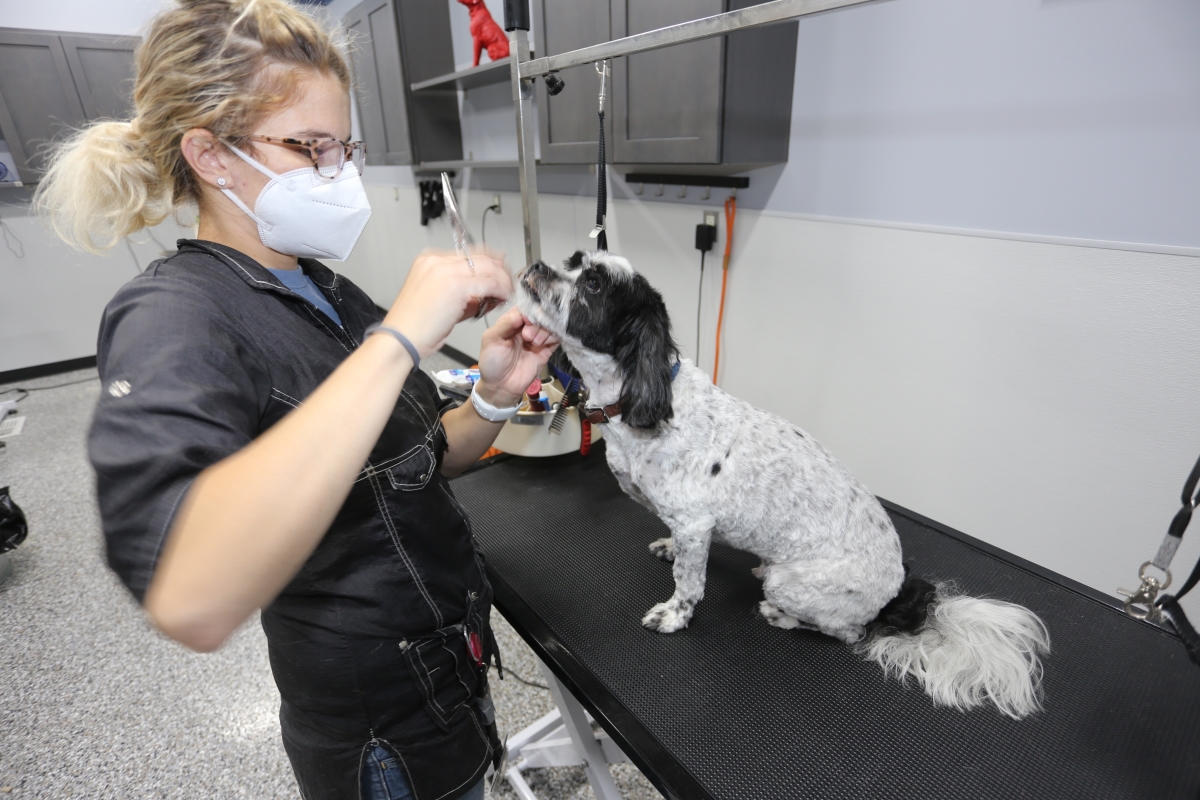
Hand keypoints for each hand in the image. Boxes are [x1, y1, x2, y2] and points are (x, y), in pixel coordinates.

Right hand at [382, 249, 509, 356]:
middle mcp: (436, 261)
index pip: (468, 254)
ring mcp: (445, 270)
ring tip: (506, 294)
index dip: (489, 263)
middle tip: (508, 284)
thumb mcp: (436, 299)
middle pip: (481, 257)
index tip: (500, 272)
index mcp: (428, 260)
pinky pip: (488, 283)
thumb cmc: (414, 327)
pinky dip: (500, 290)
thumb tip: (483, 292)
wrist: (400, 340)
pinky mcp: (456, 285)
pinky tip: (501, 299)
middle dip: (500, 270)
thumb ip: (459, 291)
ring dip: (502, 280)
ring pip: (488, 268)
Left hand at [474, 308, 559, 408]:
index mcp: (511, 321)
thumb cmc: (492, 362)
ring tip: (533, 343)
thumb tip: (522, 312)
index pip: (524, 307)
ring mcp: (537, 338)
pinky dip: (552, 337)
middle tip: (527, 335)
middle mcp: (526, 327)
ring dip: (543, 331)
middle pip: (539, 314)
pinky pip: (556, 338)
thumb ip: (505, 323)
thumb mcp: (491, 339)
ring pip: (549, 324)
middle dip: (536, 322)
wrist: (501, 387)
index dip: (528, 310)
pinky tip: (542, 345)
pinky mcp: (546, 350)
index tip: (526, 319)